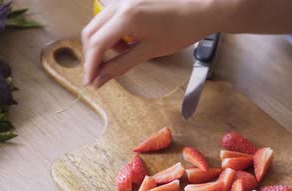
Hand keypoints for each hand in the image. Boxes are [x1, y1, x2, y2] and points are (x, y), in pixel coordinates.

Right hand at [81, 0, 217, 88]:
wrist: (201, 9)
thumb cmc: (181, 29)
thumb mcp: (149, 51)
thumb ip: (120, 65)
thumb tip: (100, 80)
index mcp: (125, 17)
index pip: (96, 45)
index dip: (90, 66)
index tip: (90, 82)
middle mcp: (120, 3)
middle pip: (91, 32)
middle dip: (94, 55)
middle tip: (101, 73)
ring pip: (99, 24)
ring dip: (104, 44)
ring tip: (125, 54)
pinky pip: (110, 17)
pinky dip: (113, 33)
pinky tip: (129, 41)